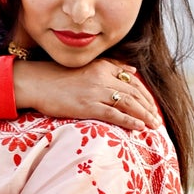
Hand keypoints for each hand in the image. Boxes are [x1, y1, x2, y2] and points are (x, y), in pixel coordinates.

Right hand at [12, 58, 162, 131]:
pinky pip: (114, 114)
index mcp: (103, 67)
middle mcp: (102, 77)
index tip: (152, 106)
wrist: (36, 82)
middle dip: (148, 107)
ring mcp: (95, 92)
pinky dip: (129, 121)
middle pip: (134, 92)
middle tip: (157, 119)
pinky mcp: (87, 106)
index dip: (145, 95)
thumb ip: (110, 66)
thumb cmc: (58, 77)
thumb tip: (132, 70)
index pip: (132, 81)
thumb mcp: (87, 67)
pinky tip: (140, 127)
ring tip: (153, 125)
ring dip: (144, 115)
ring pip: (128, 103)